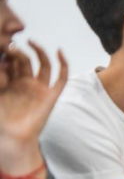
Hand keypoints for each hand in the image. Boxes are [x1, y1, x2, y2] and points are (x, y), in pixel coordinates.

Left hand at [0, 41, 67, 172]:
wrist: (13, 137)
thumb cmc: (1, 120)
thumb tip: (1, 60)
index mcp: (11, 84)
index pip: (11, 62)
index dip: (7, 53)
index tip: (1, 46)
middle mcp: (26, 84)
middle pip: (26, 61)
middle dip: (18, 51)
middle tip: (10, 45)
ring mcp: (40, 89)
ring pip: (43, 65)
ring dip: (38, 52)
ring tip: (29, 41)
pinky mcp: (52, 96)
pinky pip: (61, 78)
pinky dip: (63, 65)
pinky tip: (59, 51)